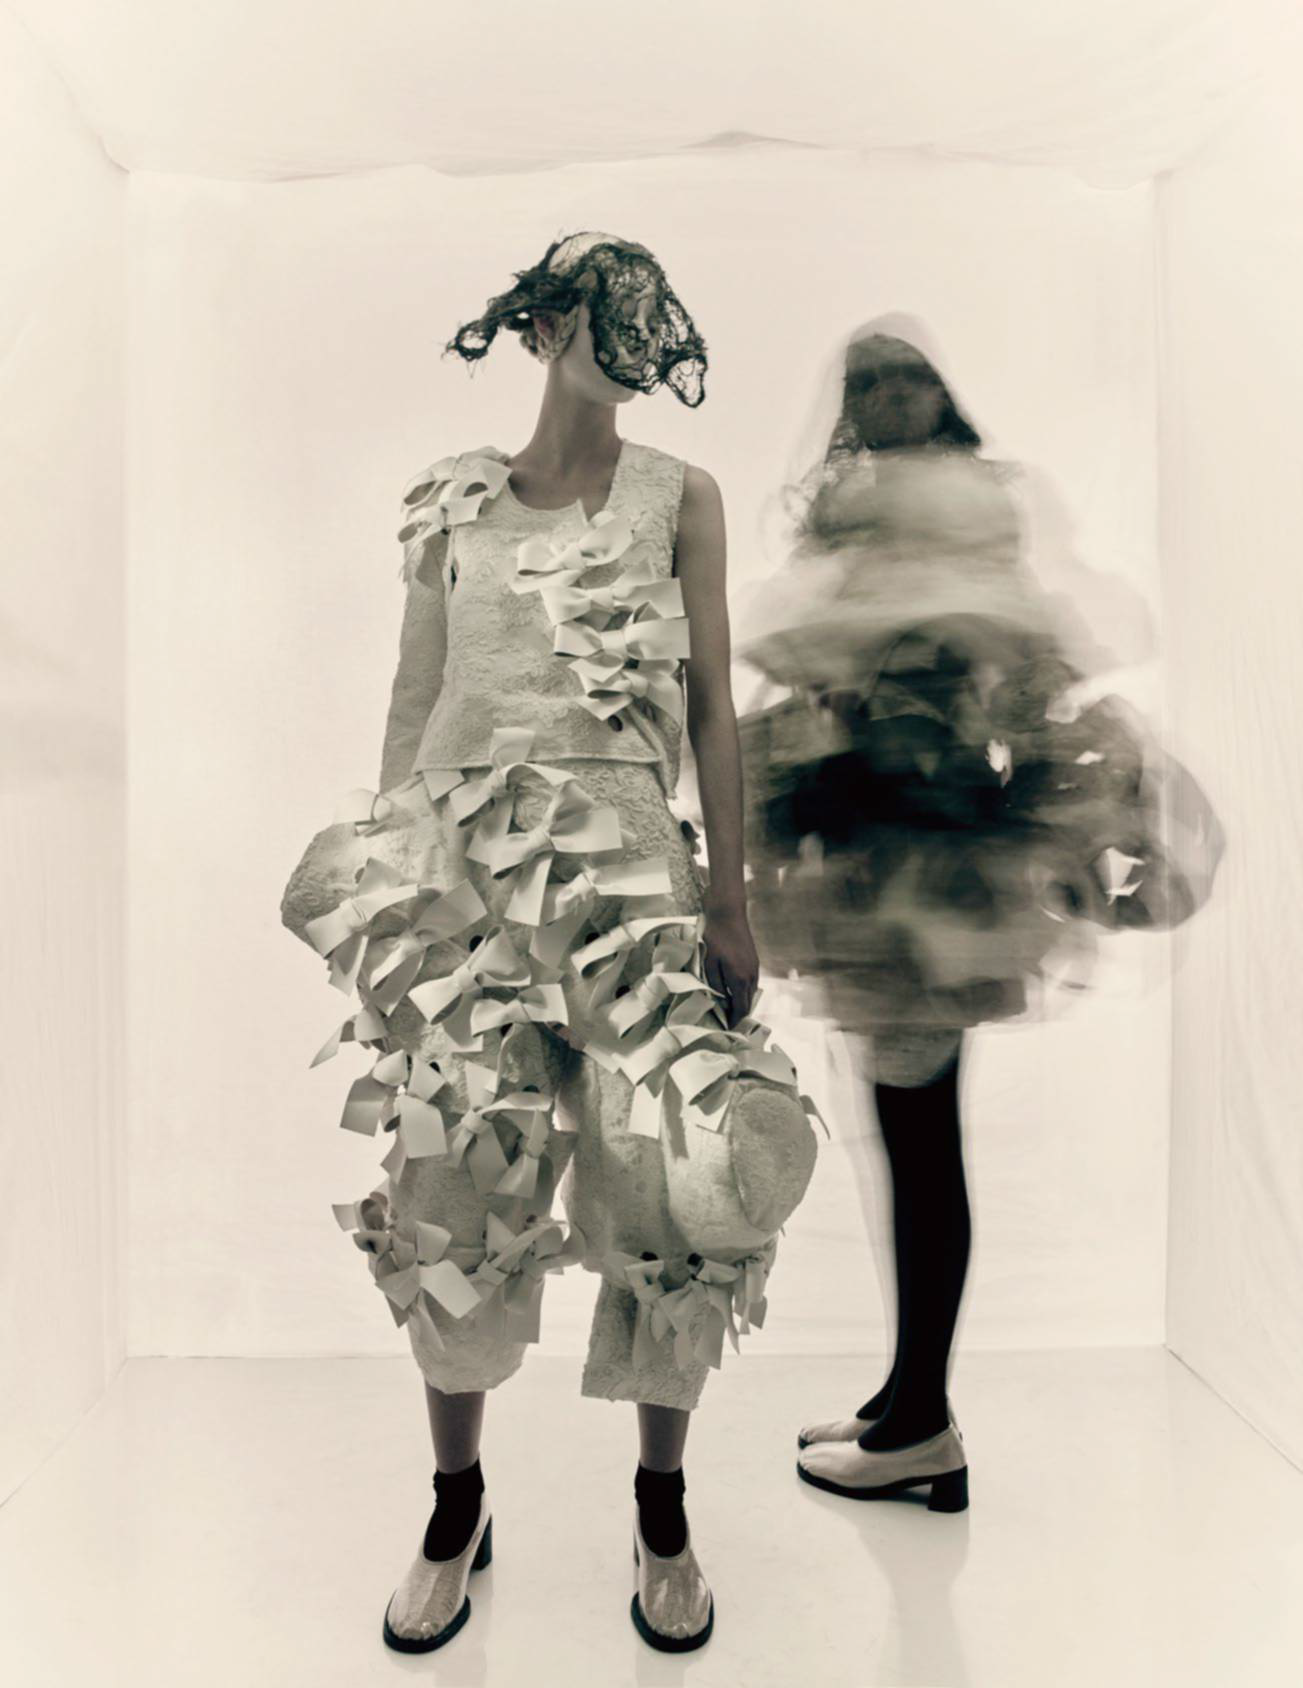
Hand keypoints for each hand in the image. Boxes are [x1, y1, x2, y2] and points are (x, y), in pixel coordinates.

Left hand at [701, 905, 758, 1028]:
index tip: (728, 1030)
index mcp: (740, 979)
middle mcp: (751, 976)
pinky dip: (744, 991)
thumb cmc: (715, 937)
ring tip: (729, 1009)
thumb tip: (720, 1001)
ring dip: (742, 1003)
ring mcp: (754, 968)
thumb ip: (715, 985)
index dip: (735, 1021)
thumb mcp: (709, 963)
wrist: (728, 913)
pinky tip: (733, 991)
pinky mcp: (754, 961)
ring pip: (751, 993)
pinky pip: (751, 983)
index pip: (740, 1008)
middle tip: (728, 1023)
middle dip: (740, 1015)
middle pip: (748, 1003)